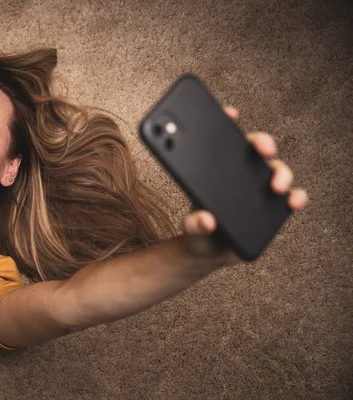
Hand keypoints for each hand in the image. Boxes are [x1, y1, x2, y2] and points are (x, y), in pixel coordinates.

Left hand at [180, 106, 308, 267]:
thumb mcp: (189, 228)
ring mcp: (257, 189)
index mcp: (214, 171)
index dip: (226, 123)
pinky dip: (295, 197)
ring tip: (275, 187)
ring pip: (275, 170)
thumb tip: (206, 220)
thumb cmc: (198, 231)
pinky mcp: (271, 207)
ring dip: (280, 173)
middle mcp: (239, 174)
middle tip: (263, 148)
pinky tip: (293, 201)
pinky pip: (288, 197)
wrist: (210, 253)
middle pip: (254, 149)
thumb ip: (193, 224)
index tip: (230, 113)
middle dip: (262, 142)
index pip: (220, 141)